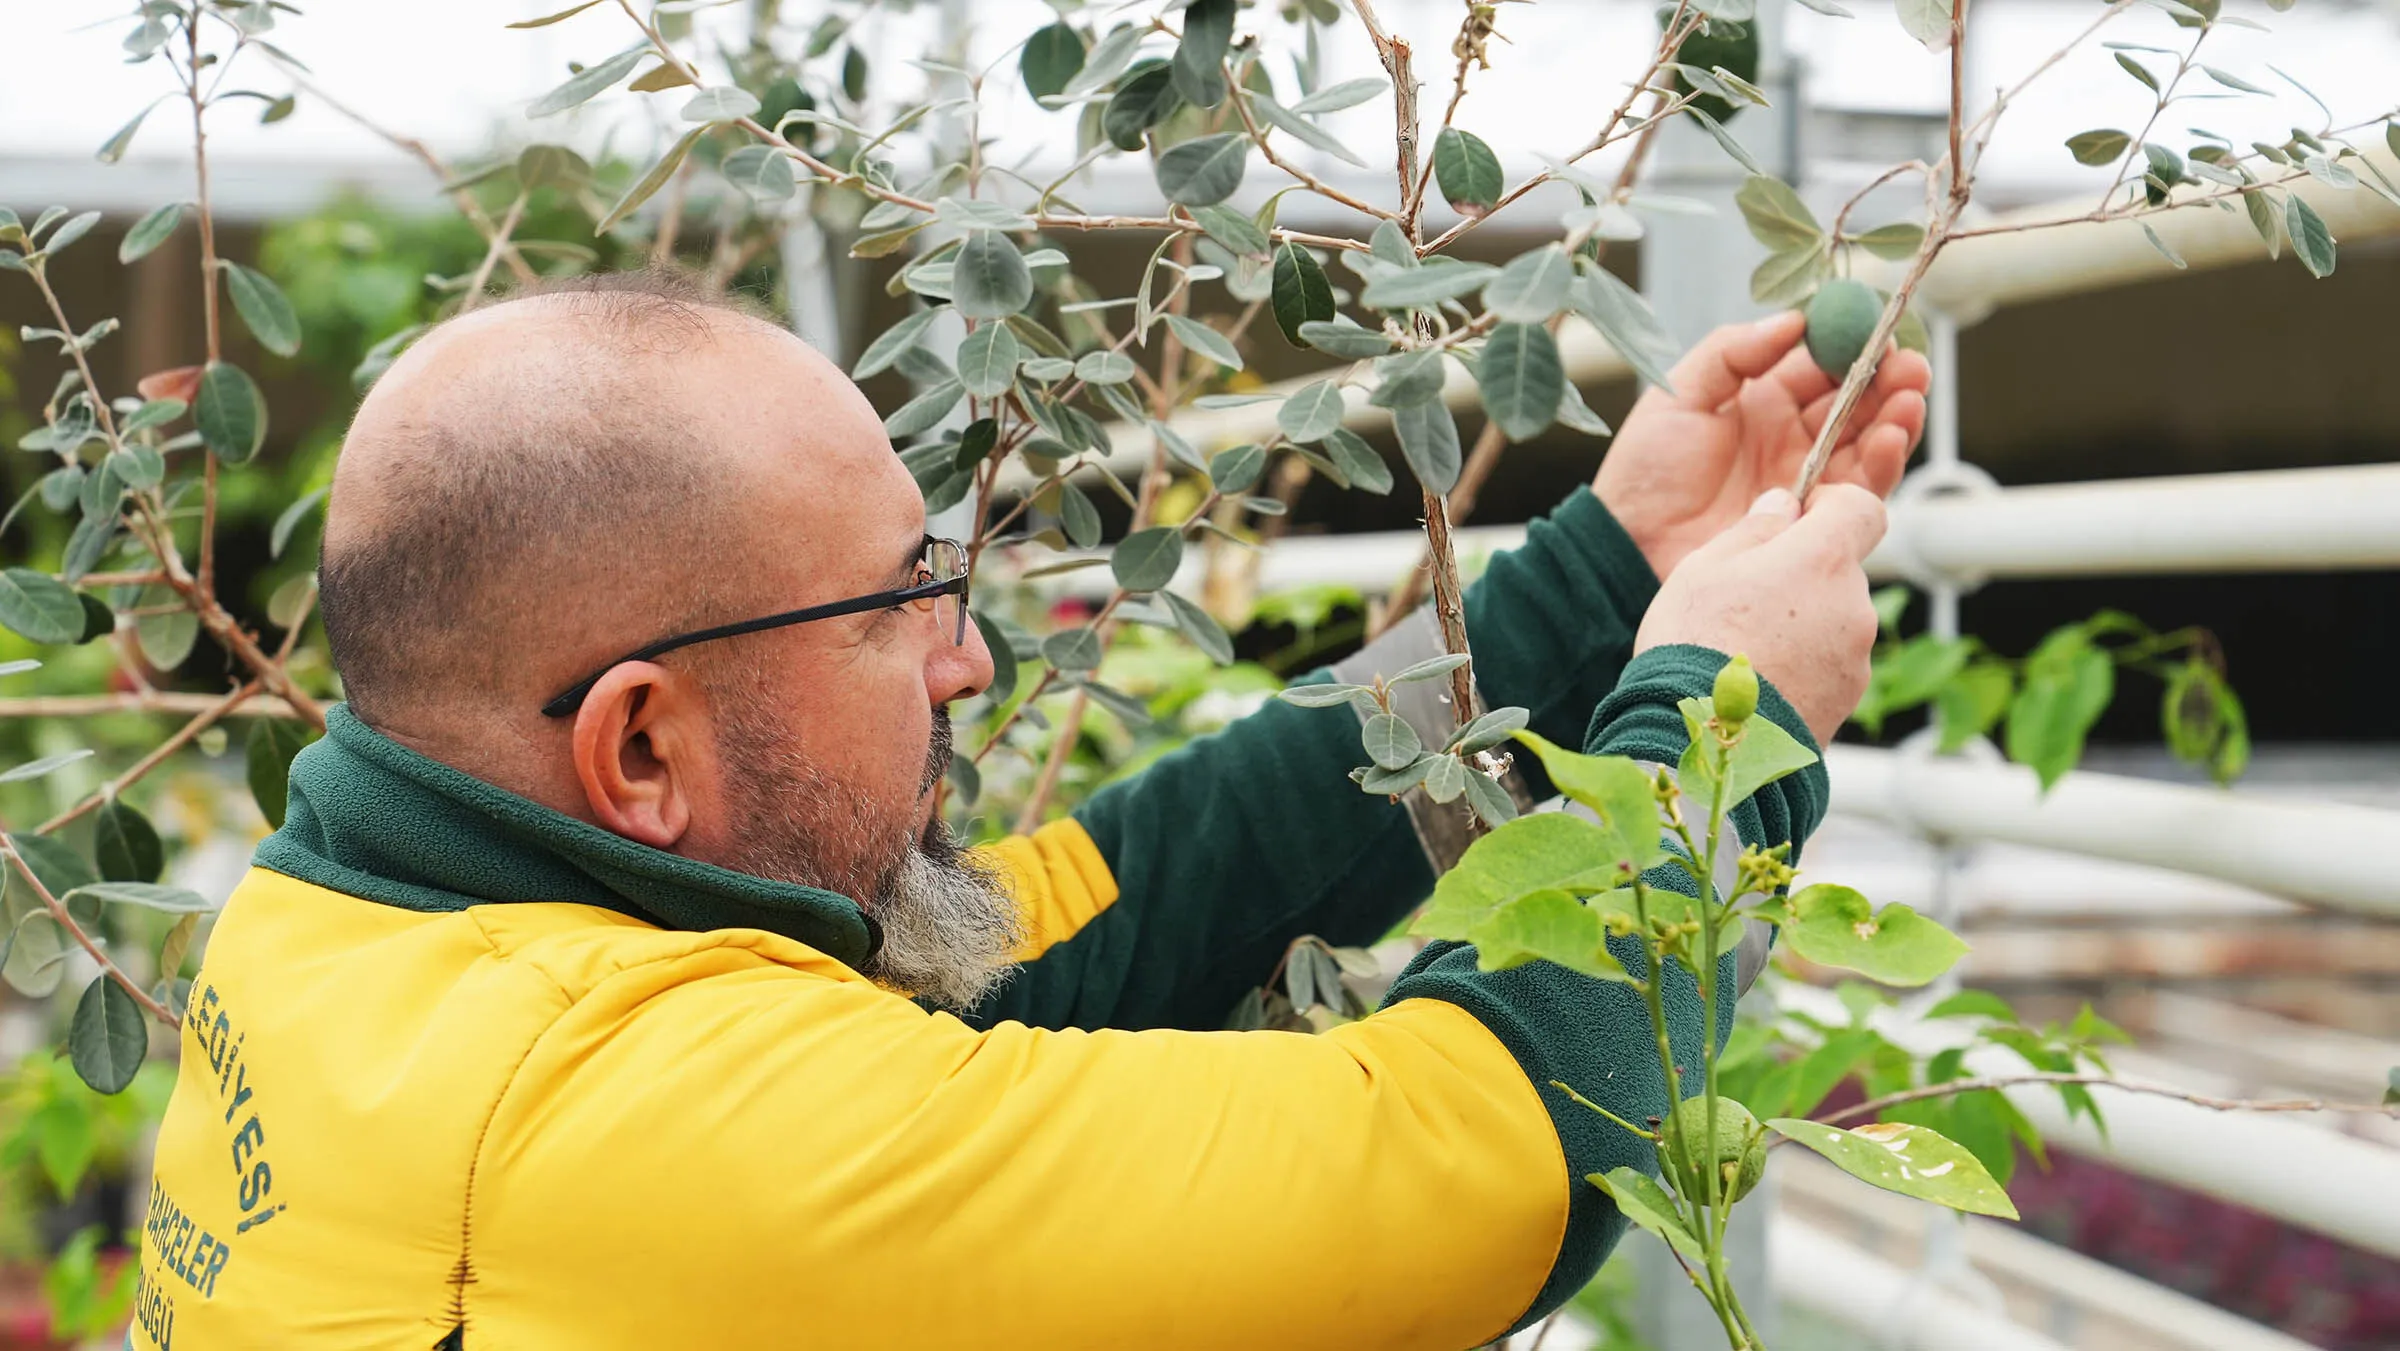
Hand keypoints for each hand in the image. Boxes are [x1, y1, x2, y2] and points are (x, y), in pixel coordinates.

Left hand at [1594, 312, 1928, 582]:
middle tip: (1910, 365)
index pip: (1823, 367)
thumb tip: (1795, 320)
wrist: (1629, 546)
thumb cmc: (1644, 470)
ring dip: (1897, 418)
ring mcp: (1808, 481)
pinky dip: (1883, 462)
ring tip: (1910, 397)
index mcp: (1764, 401)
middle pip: (1859, 404)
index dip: (1853, 348)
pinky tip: (1890, 437)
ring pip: (1870, 444)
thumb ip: (1733, 352)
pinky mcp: (1814, 523)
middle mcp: (1795, 438)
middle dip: (1890, 381)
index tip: (1877, 332)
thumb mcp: (1678, 395)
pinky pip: (1861, 490)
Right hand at [1635, 485, 1885, 744]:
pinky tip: (1760, 682)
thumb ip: (1754, 528)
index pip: (1863, 508)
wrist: (1706, 740)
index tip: (1799, 518)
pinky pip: (1829, 665)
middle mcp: (1854, 604)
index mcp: (1823, 559)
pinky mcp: (1847, 699)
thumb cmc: (1696, 644)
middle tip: (1747, 598)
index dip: (1833, 506)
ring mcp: (1856, 657)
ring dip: (1802, 623)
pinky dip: (1803, 666)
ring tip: (1746, 649)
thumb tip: (1783, 507)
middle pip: (1841, 570)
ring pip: (1834, 619)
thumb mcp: (1705, 567)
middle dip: (1804, 574)